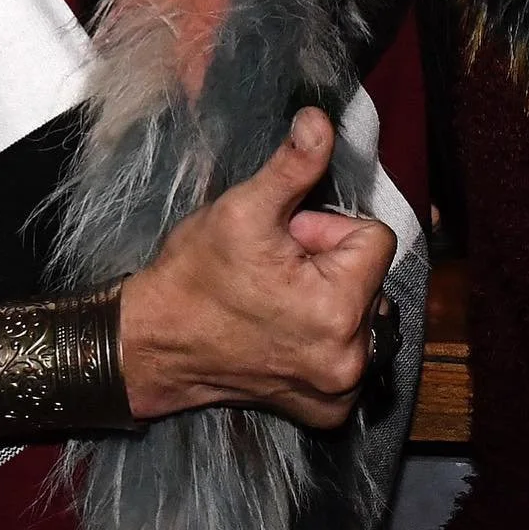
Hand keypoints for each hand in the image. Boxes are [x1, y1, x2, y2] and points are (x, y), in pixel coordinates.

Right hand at [119, 107, 397, 428]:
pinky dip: (326, 337)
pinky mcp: (329, 410)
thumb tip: (321, 119)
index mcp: (340, 309)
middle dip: (330, 264)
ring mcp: (341, 392)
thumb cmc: (195, 276)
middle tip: (277, 271)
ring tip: (277, 300)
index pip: (376, 239)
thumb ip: (295, 164)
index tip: (288, 241)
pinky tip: (285, 332)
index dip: (329, 230)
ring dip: (330, 298)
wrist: (152, 345)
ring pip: (363, 310)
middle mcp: (352, 359)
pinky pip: (351, 350)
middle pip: (371, 276)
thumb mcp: (245, 209)